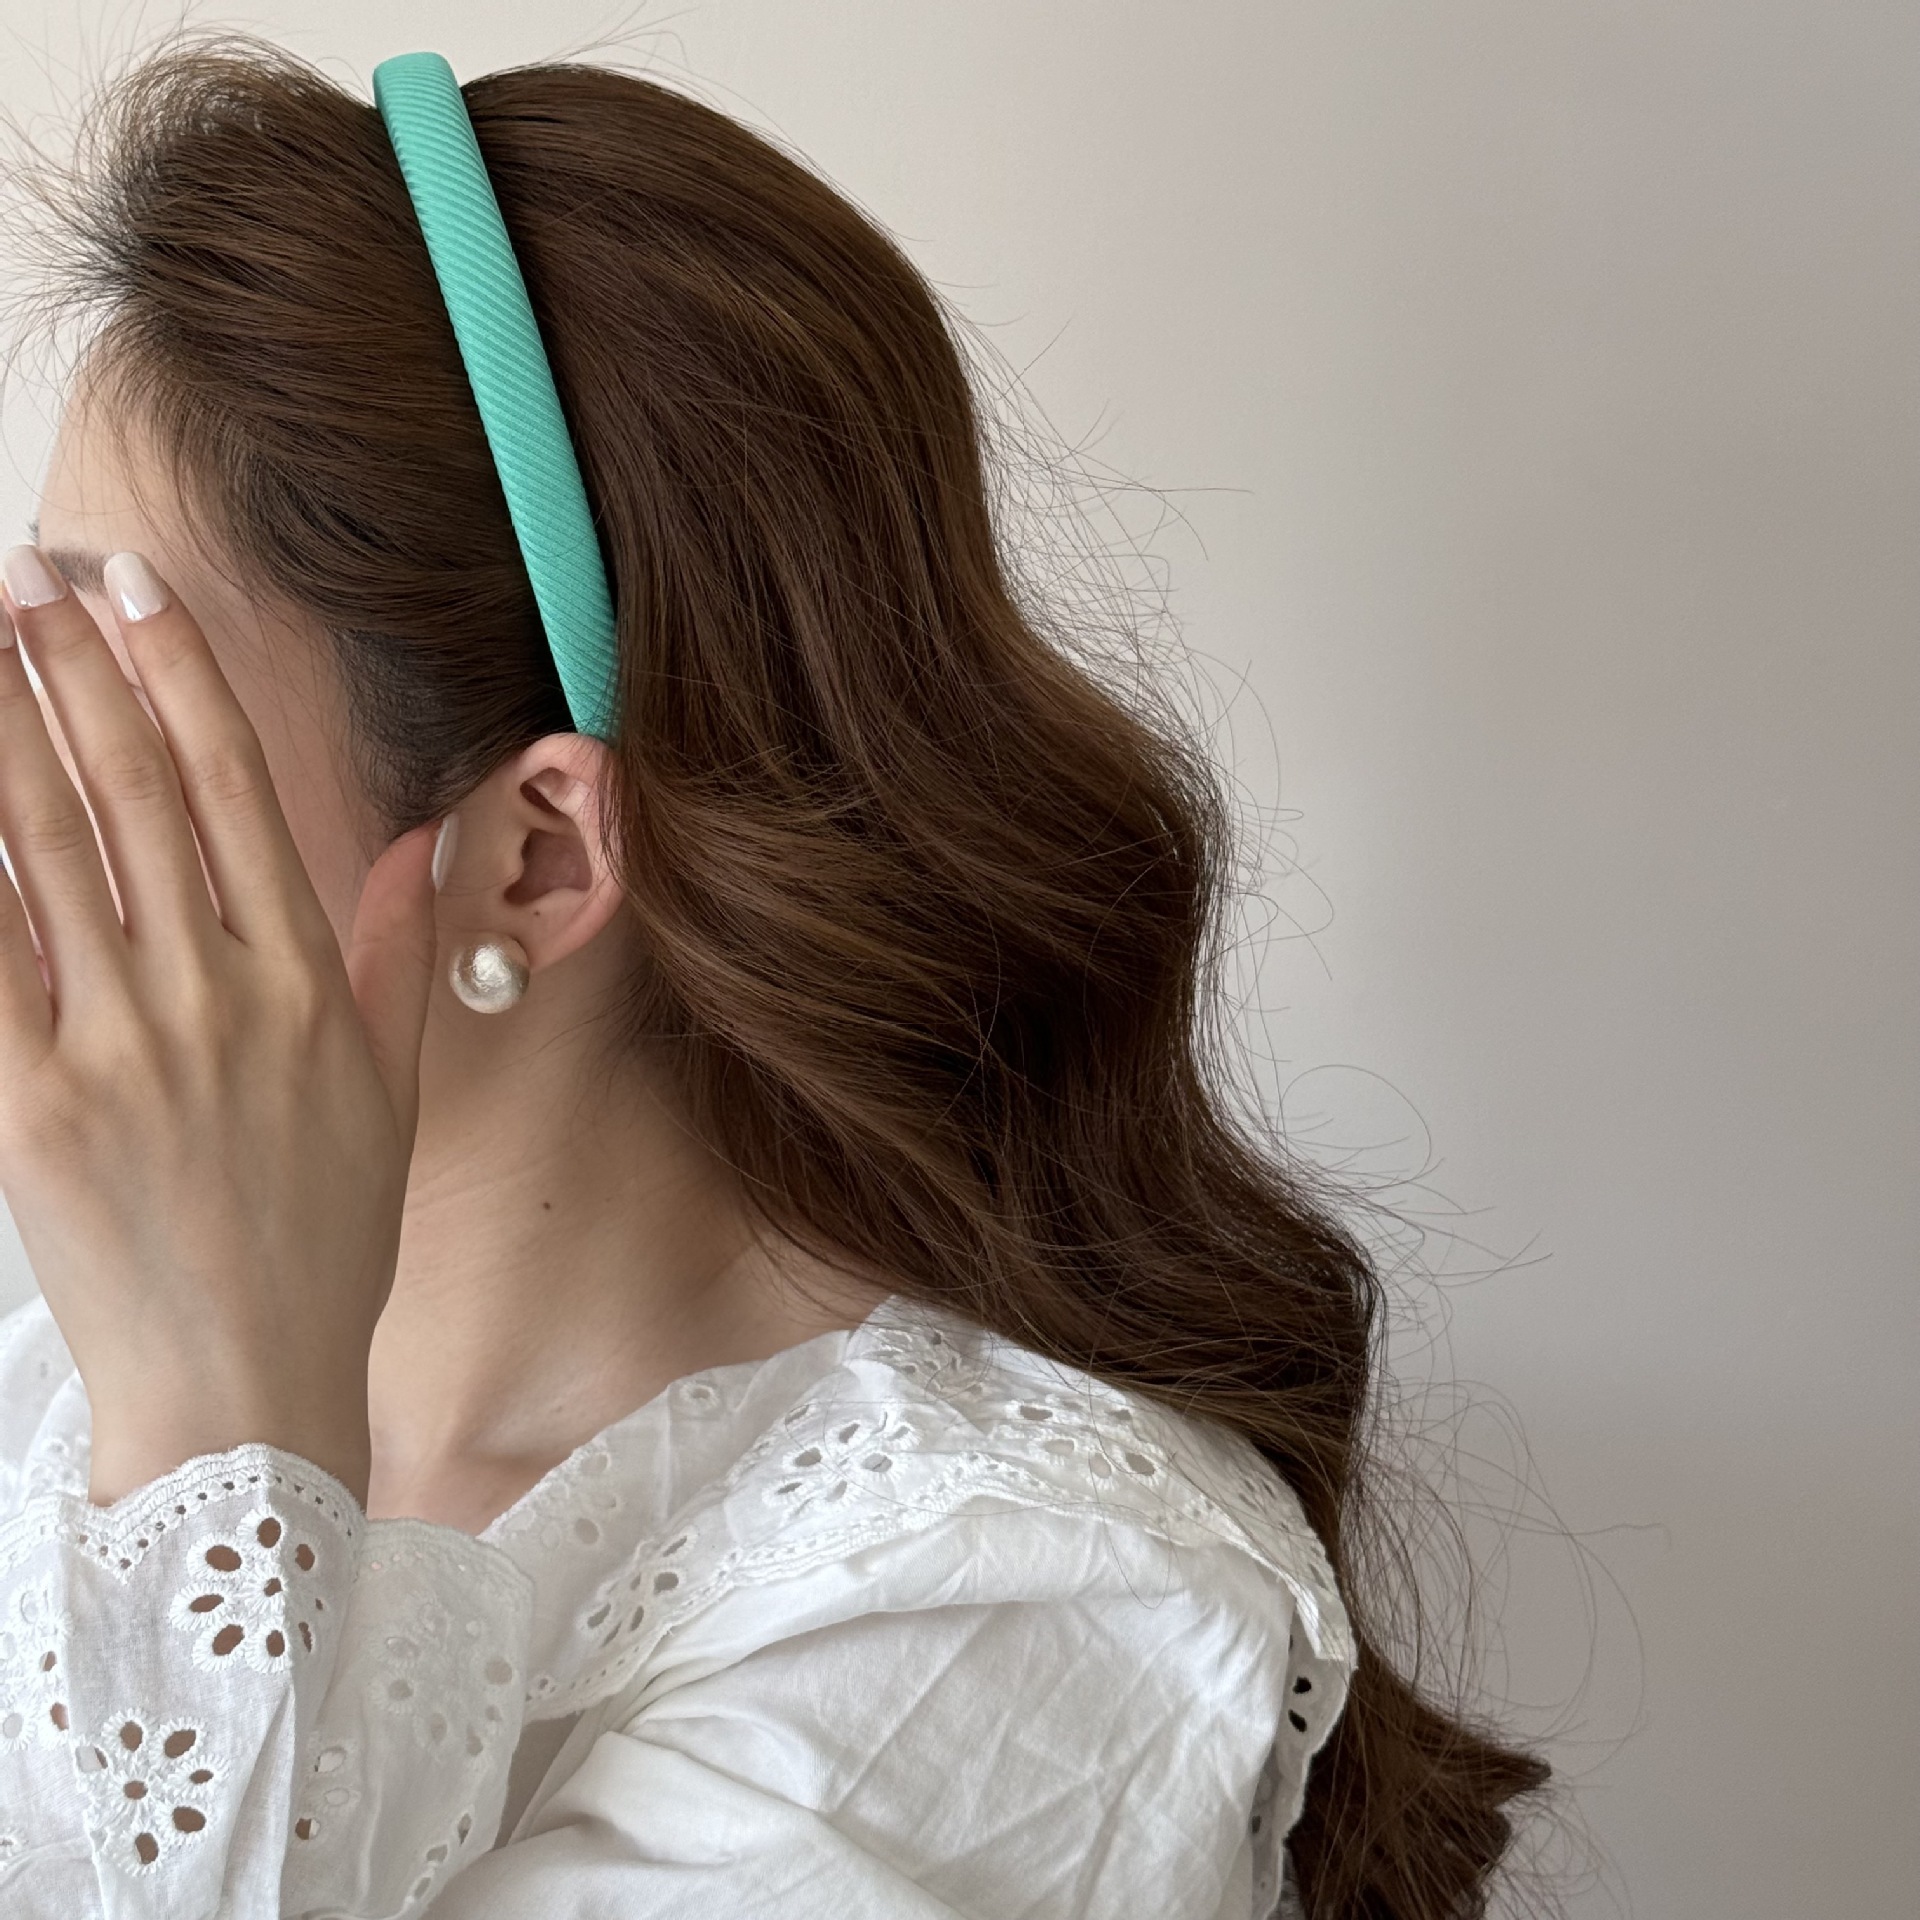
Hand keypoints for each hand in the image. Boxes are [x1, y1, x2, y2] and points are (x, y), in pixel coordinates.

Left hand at [0, 545, 440, 1507]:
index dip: (182, 676)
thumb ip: (402, 956)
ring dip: (3, 735)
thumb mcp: (392, 1093)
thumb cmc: (324, 1241)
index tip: (133, 589)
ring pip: (45, 854)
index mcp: (308, 985)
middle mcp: (219, 997)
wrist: (245, 1383)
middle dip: (69, 671)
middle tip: (21, 582)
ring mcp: (120, 1050)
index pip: (238, 792)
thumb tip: (419, 846)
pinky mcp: (30, 1109)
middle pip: (132, 795)